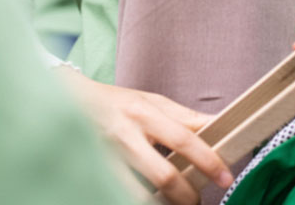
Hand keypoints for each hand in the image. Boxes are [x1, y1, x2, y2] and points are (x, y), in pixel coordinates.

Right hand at [56, 70, 230, 204]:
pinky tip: (148, 199)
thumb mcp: (152, 102)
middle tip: (197, 200)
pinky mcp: (91, 171)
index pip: (184, 139)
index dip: (208, 161)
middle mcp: (125, 135)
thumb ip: (186, 117)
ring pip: (138, 194)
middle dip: (186, 195)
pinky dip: (136, 199)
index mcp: (144, 113)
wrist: (68, 100)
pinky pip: (117, 194)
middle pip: (163, 174)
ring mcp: (105, 156)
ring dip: (161, 204)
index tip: (225, 178)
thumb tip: (221, 123)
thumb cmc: (116, 103)